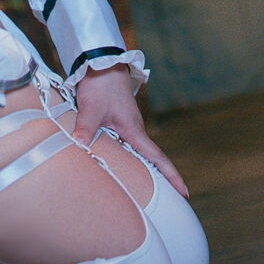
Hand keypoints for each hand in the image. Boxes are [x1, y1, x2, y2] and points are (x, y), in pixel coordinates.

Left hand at [71, 69, 185, 197]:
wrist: (101, 62)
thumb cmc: (101, 84)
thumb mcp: (91, 108)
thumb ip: (85, 128)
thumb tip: (77, 146)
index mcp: (134, 130)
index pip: (158, 158)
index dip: (172, 176)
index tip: (185, 192)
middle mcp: (135, 130)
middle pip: (151, 160)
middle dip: (161, 179)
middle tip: (168, 201)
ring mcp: (128, 126)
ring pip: (138, 153)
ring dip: (144, 170)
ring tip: (145, 192)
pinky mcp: (119, 122)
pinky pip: (126, 145)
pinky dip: (128, 159)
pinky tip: (119, 167)